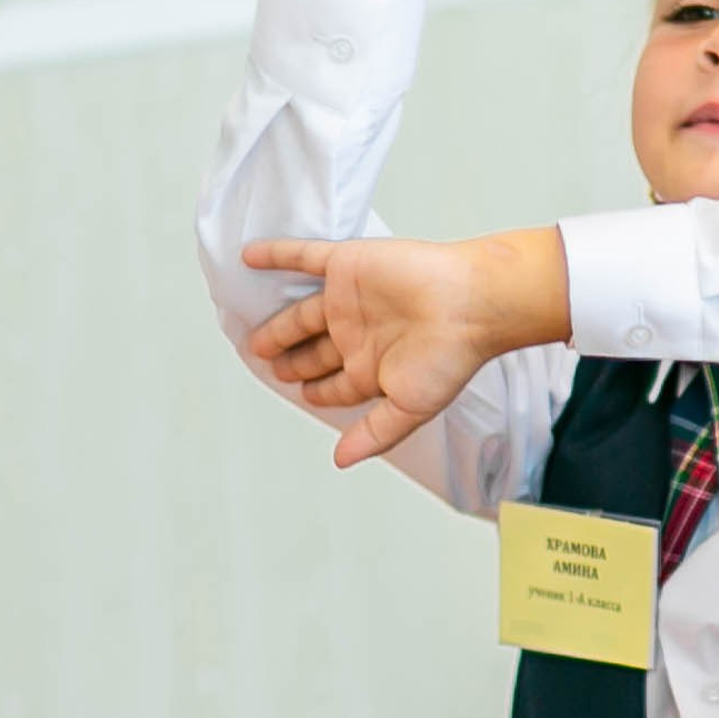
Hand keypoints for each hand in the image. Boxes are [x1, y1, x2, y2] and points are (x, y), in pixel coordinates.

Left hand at [242, 226, 568, 467]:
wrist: (468, 304)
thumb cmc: (448, 357)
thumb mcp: (409, 408)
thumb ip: (374, 434)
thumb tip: (340, 462)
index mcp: (373, 367)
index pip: (336, 384)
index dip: (317, 391)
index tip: (302, 395)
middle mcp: (359, 334)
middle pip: (315, 352)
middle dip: (294, 362)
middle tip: (270, 365)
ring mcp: (350, 299)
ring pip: (303, 314)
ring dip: (279, 326)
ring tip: (256, 340)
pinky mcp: (347, 265)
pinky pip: (303, 257)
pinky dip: (276, 255)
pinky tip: (250, 257)